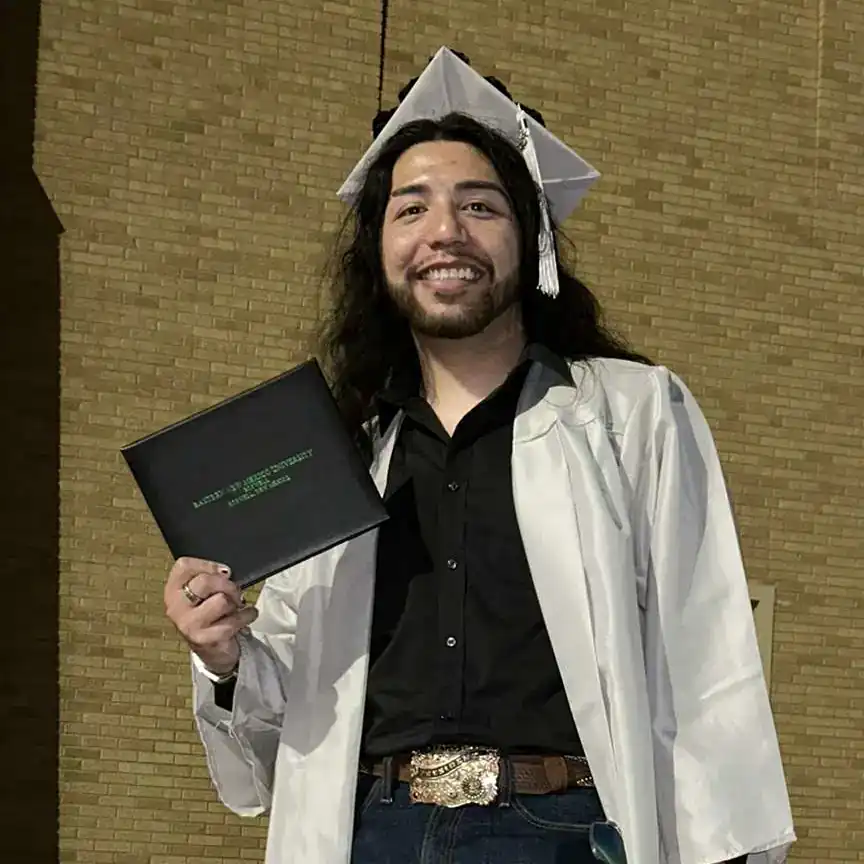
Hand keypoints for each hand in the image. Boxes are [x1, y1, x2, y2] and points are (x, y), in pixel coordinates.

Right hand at [164, 557, 257, 674]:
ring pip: (221, 600)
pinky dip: (246, 616)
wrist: (212, 649)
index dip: (209, 565)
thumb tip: (225, 572)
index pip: (184, 566)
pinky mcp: (204, 639)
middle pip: (205, 582)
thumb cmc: (209, 615)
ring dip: (235, 603)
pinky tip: (245, 617)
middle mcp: (176, 607)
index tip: (224, 572)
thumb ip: (209, 578)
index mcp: (173, 590)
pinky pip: (233, 620)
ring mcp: (189, 624)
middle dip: (228, 585)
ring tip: (234, 608)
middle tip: (235, 593)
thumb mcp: (202, 594)